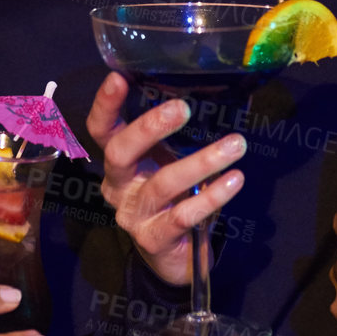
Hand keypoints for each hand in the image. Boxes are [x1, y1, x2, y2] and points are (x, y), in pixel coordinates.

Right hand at [86, 71, 248, 284]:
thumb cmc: (173, 198)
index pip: (101, 130)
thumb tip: (210, 94)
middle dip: (150, 127)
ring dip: (202, 161)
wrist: (174, 259)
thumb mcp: (167, 164)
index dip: (106, 104)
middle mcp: (117, 186)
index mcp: (118, 162)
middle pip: (120, 152)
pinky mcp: (154, 239)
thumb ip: (174, 139)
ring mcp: (133, 215)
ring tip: (235, 145)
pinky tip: (234, 180)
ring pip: (163, 183)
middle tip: (183, 108)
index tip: (119, 76)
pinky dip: (212, 196)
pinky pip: (184, 215)